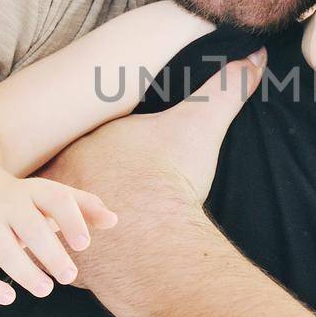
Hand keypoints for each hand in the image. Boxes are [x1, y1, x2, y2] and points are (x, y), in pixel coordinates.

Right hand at [0, 170, 118, 304]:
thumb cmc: (28, 203)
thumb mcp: (55, 198)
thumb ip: (86, 207)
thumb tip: (113, 220)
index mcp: (35, 192)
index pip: (56, 200)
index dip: (72, 221)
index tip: (84, 245)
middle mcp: (9, 207)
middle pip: (30, 228)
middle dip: (51, 254)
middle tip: (70, 276)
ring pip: (2, 251)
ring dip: (24, 273)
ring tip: (45, 289)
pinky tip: (9, 298)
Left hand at [36, 49, 265, 286]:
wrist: (152, 239)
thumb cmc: (169, 178)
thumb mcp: (202, 124)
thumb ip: (225, 89)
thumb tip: (256, 55)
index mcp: (88, 142)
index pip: (87, 138)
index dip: (102, 146)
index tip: (121, 155)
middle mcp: (65, 179)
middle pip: (67, 175)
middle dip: (81, 181)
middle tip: (105, 191)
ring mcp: (62, 222)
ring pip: (59, 219)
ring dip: (72, 223)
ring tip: (91, 229)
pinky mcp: (69, 259)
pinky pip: (68, 258)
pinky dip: (80, 259)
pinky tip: (96, 261)